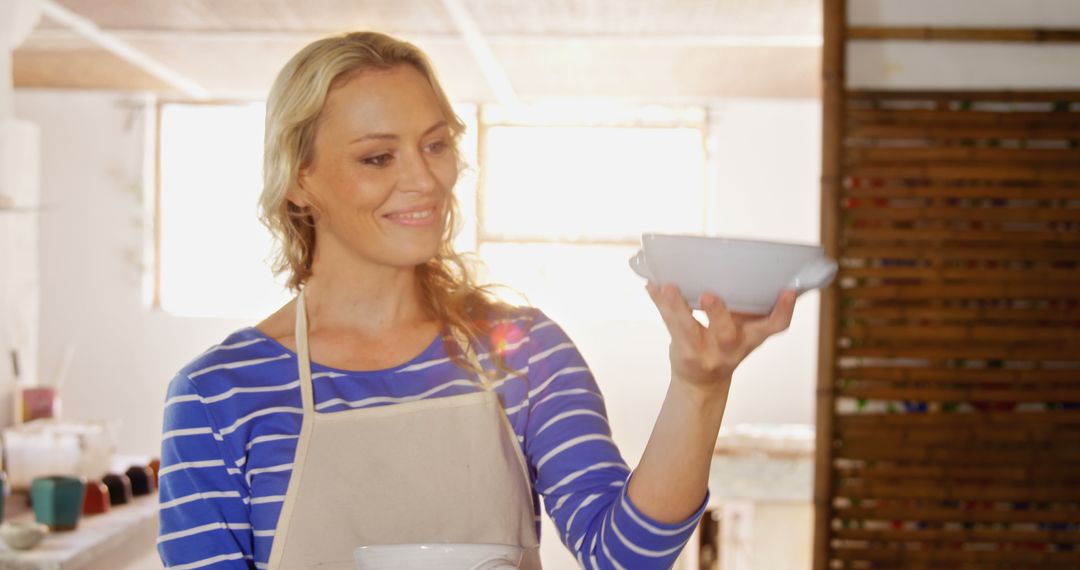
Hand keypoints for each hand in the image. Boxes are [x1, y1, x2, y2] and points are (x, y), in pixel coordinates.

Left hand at [645, 283, 796, 394]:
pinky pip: (669, 325)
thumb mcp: (742, 331)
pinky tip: (652, 285)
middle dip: (718, 314)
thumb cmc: (724, 345)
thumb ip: (747, 306)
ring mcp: (706, 354)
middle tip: (708, 295)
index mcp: (751, 338)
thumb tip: (743, 260)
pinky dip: (659, 302)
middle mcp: (731, 348)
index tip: (789, 291)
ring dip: (677, 306)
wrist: (701, 384)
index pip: (774, 327)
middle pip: (727, 333)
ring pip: (689, 330)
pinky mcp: (684, 354)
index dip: (784, 310)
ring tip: (667, 286)